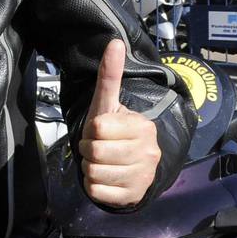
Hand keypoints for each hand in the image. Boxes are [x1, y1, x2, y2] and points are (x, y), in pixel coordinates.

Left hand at [78, 40, 159, 207]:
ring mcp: (144, 175)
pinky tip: (105, 179)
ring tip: (102, 163)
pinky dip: (93, 187)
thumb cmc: (112, 133)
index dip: (90, 130)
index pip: (97, 127)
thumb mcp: (107, 104)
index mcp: (143, 126)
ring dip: (89, 168)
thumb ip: (109, 75)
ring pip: (93, 172)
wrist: (129, 168)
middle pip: (93, 151)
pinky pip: (96, 192)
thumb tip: (114, 42)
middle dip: (87, 150)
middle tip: (97, 149)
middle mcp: (149, 151)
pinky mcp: (134, 195)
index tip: (100, 131)